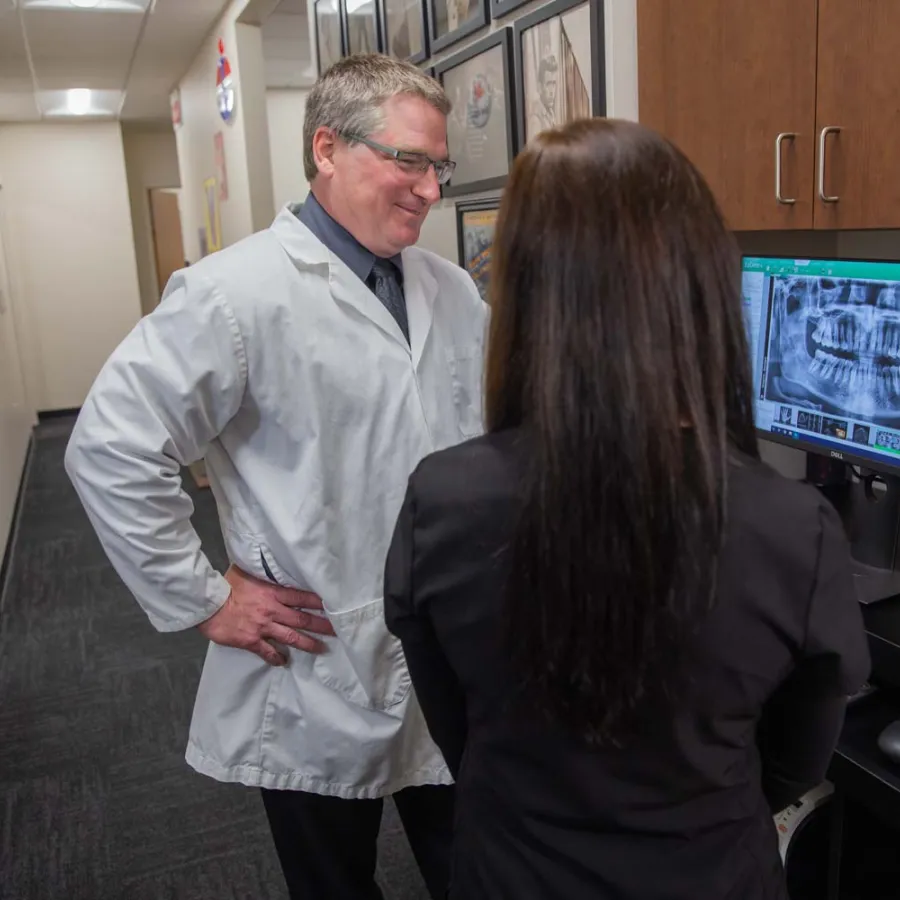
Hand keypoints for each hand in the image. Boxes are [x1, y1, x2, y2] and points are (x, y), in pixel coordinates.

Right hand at [197, 565, 334, 665]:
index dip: (319, 602)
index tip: (333, 606)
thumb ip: (260, 573)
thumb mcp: (246, 572)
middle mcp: (273, 611)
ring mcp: (263, 627)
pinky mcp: (252, 641)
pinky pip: (268, 652)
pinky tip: (283, 662)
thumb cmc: (226, 586)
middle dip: (321, 625)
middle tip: (336, 630)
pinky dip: (277, 657)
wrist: (209, 605)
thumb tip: (265, 561)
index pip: (302, 597)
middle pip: (303, 619)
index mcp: (273, 593)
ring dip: (307, 643)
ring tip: (321, 648)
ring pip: (291, 637)